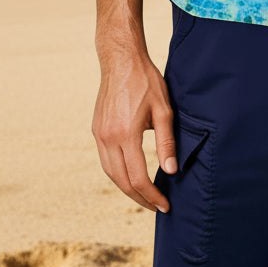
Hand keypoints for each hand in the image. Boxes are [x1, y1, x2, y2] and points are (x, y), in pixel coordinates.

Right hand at [92, 48, 177, 212]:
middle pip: (122, 181)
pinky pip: (106, 160)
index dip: (152, 195)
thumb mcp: (163, 109)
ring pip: (111, 173)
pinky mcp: (96, 130)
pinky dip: (118, 173)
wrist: (121, 60)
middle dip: (140, 198)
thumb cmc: (146, 80)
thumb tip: (171, 171)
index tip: (165, 205)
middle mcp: (108, 138)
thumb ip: (166, 141)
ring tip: (145, 196)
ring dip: (127, 189)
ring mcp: (99, 134)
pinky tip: (130, 175)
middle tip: (156, 206)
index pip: (138, 177)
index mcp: (126, 134)